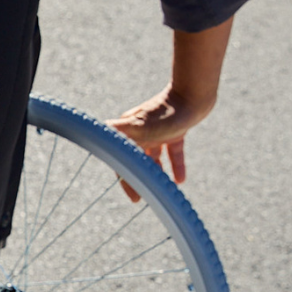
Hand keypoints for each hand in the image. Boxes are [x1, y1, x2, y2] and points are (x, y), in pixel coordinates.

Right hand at [107, 17, 232, 201]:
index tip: (134, 197)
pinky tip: (180, 180)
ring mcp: (158, 132)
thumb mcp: (139, 126)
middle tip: (144, 196)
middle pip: (137, 160)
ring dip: (158, 173)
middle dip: (140, 179)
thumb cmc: (166, 112)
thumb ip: (119, 132)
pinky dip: (176, 165)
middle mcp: (141, 132)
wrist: (194, 94)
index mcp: (129, 132)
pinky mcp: (176, 130)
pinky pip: (173, 152)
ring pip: (155, 158)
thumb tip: (97, 131)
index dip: (126, 180)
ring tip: (163, 189)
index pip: (123, 160)